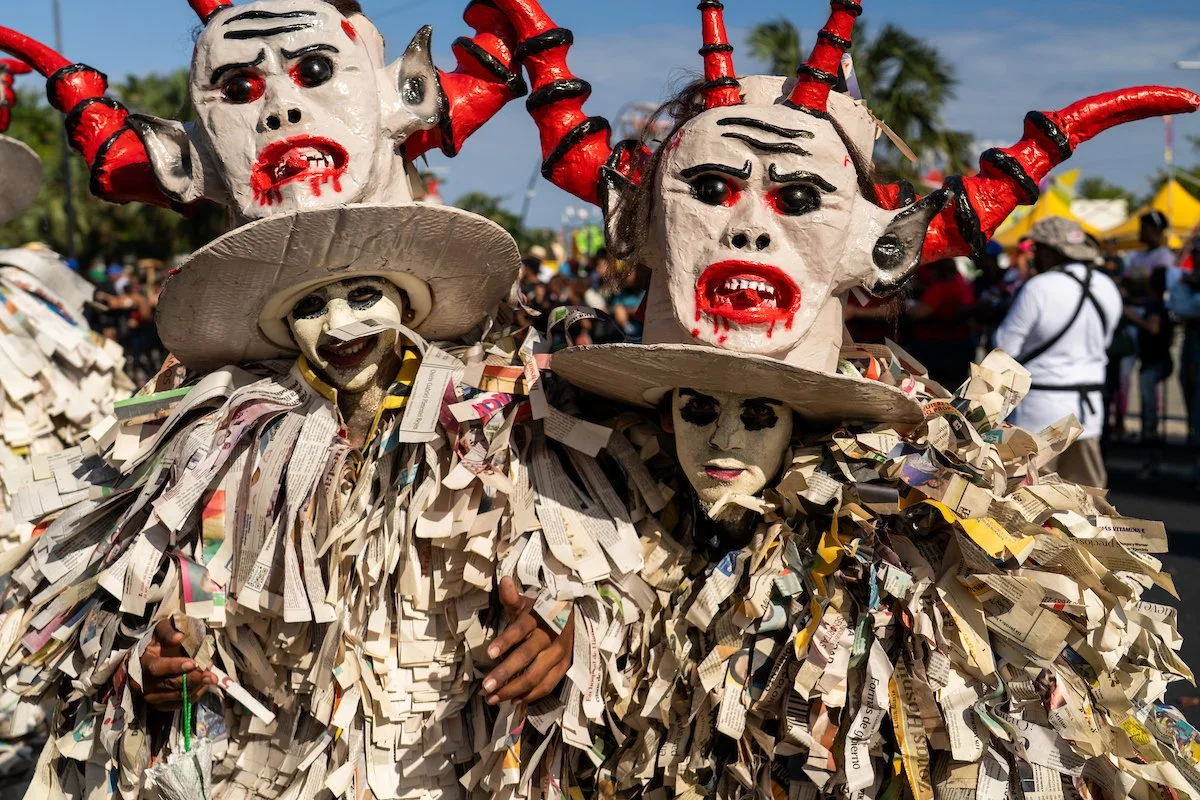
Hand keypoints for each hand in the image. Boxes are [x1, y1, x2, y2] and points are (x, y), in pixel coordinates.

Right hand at [135, 619, 215, 710]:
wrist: (149, 655)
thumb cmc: (158, 641)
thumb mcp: (161, 629)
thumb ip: (169, 631)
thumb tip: (179, 637)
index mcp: (142, 662)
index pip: (156, 667)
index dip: (174, 666)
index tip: (193, 663)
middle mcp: (142, 682)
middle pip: (168, 684)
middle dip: (192, 679)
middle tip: (211, 675)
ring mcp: (150, 695)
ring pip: (175, 696)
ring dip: (195, 688)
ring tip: (212, 679)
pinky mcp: (159, 704)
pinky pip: (177, 705)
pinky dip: (193, 697)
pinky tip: (204, 686)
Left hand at [482, 577, 573, 705]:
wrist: (574, 615)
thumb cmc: (542, 610)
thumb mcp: (527, 601)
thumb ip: (512, 596)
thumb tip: (503, 581)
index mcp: (540, 617)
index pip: (521, 628)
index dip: (506, 640)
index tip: (488, 652)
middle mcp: (551, 636)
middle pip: (527, 657)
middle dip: (505, 673)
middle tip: (485, 687)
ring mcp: (560, 653)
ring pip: (536, 676)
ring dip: (513, 690)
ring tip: (492, 698)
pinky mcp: (565, 666)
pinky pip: (547, 685)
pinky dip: (529, 695)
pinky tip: (512, 700)